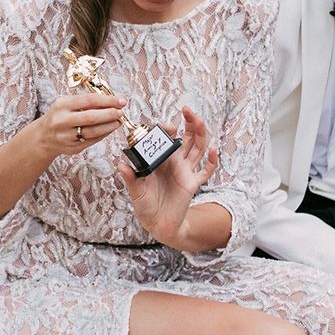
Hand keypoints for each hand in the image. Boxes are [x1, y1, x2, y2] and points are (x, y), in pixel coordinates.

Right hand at [38, 93, 125, 156]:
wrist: (43, 137)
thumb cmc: (58, 116)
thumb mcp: (66, 103)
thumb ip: (85, 102)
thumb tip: (111, 102)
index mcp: (62, 105)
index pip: (89, 100)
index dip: (107, 100)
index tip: (120, 101)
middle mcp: (62, 121)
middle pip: (91, 117)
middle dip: (110, 114)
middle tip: (121, 112)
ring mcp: (67, 136)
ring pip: (93, 132)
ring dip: (109, 126)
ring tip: (118, 121)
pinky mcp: (72, 148)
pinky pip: (92, 141)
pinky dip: (103, 134)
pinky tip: (109, 129)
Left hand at [118, 106, 217, 247]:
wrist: (158, 224)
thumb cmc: (145, 205)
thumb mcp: (136, 191)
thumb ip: (130, 178)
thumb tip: (120, 165)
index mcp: (160, 160)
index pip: (166, 138)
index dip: (167, 129)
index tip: (166, 126)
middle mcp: (174, 162)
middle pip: (186, 137)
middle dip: (188, 123)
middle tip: (188, 110)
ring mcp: (185, 171)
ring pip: (197, 148)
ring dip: (200, 134)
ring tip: (200, 121)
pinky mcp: (193, 183)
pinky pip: (206, 171)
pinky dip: (212, 161)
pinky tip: (214, 151)